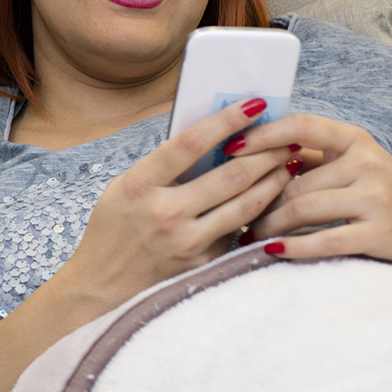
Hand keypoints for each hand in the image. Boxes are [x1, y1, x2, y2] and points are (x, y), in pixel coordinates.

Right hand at [53, 98, 298, 307]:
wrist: (102, 286)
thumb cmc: (113, 230)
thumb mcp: (124, 188)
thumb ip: (162, 167)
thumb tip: (209, 138)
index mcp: (139, 185)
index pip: (190, 143)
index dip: (226, 120)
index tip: (253, 105)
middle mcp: (165, 213)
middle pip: (231, 174)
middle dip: (266, 151)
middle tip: (288, 135)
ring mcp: (186, 242)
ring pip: (246, 204)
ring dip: (274, 180)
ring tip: (289, 162)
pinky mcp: (202, 263)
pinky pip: (238, 232)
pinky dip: (259, 212)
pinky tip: (274, 198)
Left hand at [244, 114, 391, 271]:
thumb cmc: (387, 198)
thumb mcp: (356, 166)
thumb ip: (314, 158)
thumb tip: (251, 153)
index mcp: (356, 140)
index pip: (300, 126)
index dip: (262, 135)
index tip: (229, 148)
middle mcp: (367, 163)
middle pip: (292, 180)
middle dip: (258, 200)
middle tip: (233, 214)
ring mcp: (376, 197)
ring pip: (301, 208)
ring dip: (268, 225)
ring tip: (249, 235)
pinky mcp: (380, 233)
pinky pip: (323, 240)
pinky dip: (292, 247)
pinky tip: (272, 251)